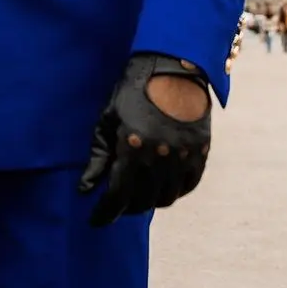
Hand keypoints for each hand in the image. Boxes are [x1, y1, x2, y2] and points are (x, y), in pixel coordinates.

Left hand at [78, 53, 211, 226]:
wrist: (173, 67)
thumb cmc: (133, 91)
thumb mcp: (108, 119)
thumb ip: (97, 156)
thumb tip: (85, 189)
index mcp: (132, 147)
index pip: (118, 196)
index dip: (105, 213)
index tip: (96, 220)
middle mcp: (160, 157)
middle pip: (142, 201)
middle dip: (125, 207)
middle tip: (117, 202)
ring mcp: (183, 157)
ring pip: (166, 198)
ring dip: (149, 200)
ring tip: (139, 192)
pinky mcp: (201, 153)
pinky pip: (187, 186)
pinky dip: (173, 191)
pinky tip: (161, 184)